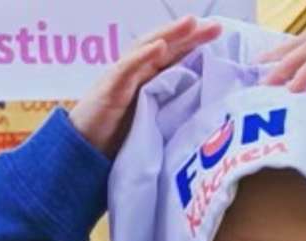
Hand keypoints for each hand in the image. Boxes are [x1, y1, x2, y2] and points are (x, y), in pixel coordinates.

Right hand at [69, 16, 220, 157]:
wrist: (86, 151)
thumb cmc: (120, 138)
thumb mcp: (154, 123)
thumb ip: (173, 112)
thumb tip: (205, 114)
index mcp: (149, 80)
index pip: (174, 56)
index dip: (195, 43)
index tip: (219, 33)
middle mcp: (136, 73)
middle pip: (165, 46)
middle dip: (190, 34)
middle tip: (216, 26)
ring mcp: (122, 78)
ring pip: (146, 49)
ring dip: (169, 34)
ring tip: (190, 23)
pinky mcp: (109, 90)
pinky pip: (126, 69)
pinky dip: (142, 56)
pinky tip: (158, 46)